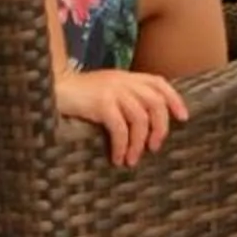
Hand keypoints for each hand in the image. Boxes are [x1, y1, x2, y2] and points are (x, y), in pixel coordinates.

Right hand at [55, 66, 187, 164]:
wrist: (52, 90)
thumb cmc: (79, 96)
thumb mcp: (106, 90)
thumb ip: (124, 97)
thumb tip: (144, 123)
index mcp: (127, 77)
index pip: (159, 83)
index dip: (174, 99)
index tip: (183, 118)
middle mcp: (123, 81)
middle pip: (155, 102)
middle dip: (160, 126)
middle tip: (155, 147)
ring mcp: (113, 91)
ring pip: (139, 117)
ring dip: (139, 142)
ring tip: (132, 159)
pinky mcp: (101, 103)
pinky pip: (119, 127)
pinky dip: (121, 145)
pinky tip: (117, 157)